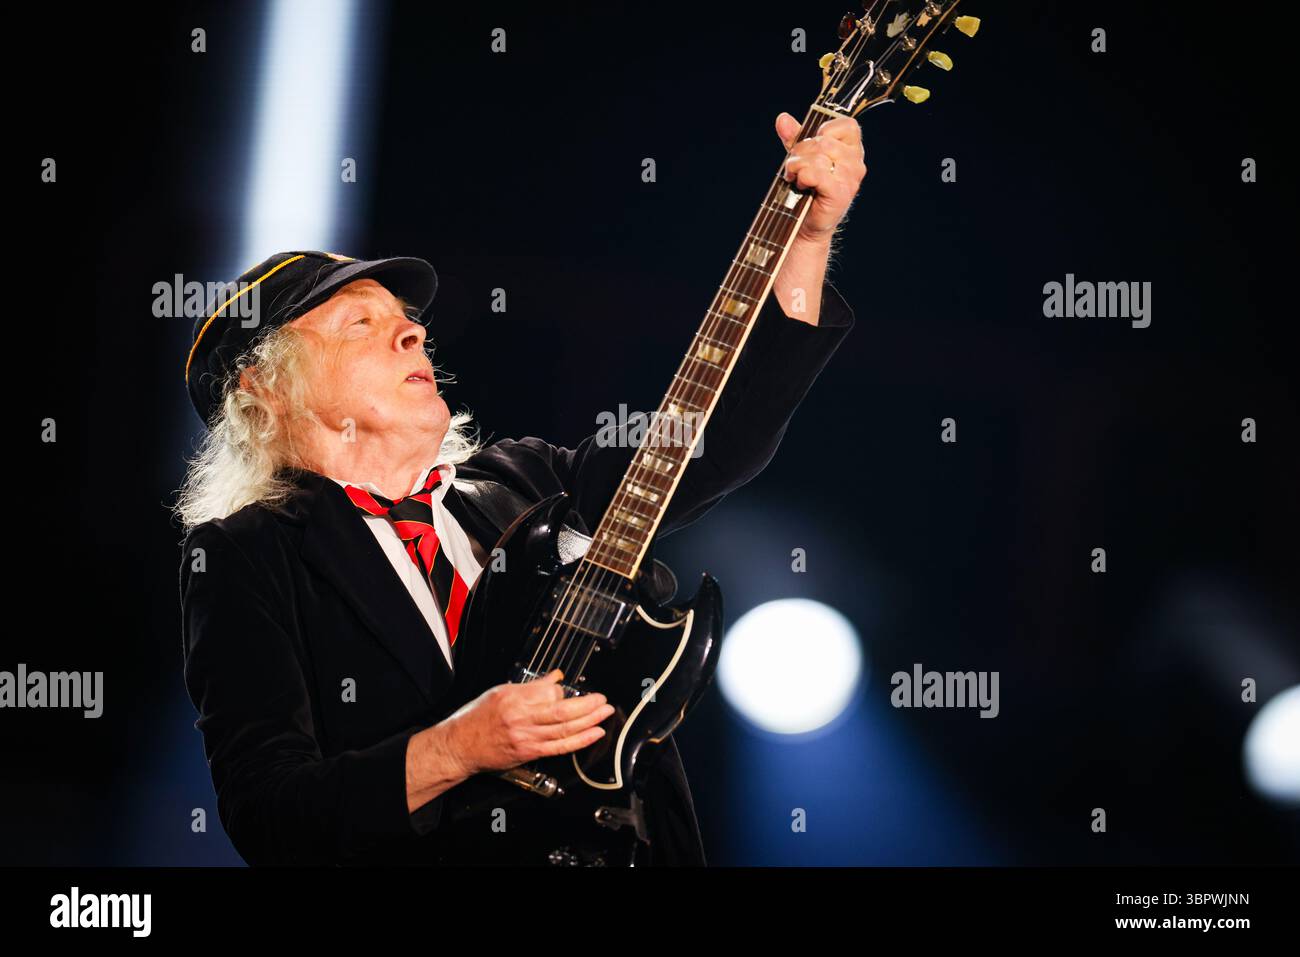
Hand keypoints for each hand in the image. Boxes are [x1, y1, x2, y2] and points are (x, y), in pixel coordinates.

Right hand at [445, 669, 613, 774]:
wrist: (460, 746)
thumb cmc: (476, 718)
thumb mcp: (500, 692)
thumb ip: (530, 686)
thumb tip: (553, 678)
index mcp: (514, 699)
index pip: (548, 692)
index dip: (563, 690)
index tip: (568, 689)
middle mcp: (521, 718)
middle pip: (562, 711)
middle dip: (587, 705)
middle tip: (602, 699)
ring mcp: (526, 737)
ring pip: (565, 729)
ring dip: (589, 721)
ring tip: (605, 713)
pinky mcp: (529, 753)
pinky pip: (560, 747)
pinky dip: (580, 740)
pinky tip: (594, 733)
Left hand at [775, 111, 867, 242]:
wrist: (804, 224)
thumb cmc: (806, 190)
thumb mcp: (801, 157)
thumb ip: (795, 137)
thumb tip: (782, 119)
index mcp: (852, 149)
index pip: (846, 124)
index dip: (822, 131)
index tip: (812, 146)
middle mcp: (856, 162)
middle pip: (823, 141)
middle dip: (800, 152)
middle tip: (795, 168)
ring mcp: (850, 178)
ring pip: (817, 156)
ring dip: (797, 167)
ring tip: (797, 179)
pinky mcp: (840, 192)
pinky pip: (815, 173)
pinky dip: (802, 178)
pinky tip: (802, 186)